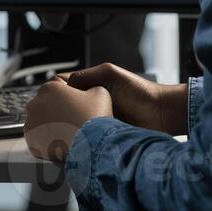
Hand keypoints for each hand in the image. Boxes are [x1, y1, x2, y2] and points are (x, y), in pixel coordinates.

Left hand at [24, 78, 111, 161]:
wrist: (92, 146)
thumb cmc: (95, 119)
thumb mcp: (100, 92)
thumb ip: (90, 87)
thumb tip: (88, 91)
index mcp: (49, 88)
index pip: (57, 88)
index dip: (69, 96)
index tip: (76, 106)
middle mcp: (34, 104)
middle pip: (46, 105)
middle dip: (57, 112)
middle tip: (73, 121)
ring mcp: (30, 123)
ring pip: (40, 123)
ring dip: (51, 127)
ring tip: (68, 134)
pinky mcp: (31, 142)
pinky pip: (38, 140)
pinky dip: (47, 142)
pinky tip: (61, 143)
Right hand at [62, 63, 187, 135]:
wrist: (160, 114)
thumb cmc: (140, 91)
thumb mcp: (110, 74)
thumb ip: (86, 76)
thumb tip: (63, 86)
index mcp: (90, 85)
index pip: (63, 85)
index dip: (56, 90)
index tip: (50, 96)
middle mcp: (91, 102)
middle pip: (65, 105)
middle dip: (59, 109)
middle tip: (54, 114)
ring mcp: (95, 119)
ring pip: (73, 121)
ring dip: (69, 123)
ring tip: (65, 126)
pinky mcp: (102, 134)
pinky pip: (85, 135)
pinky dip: (80, 135)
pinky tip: (77, 136)